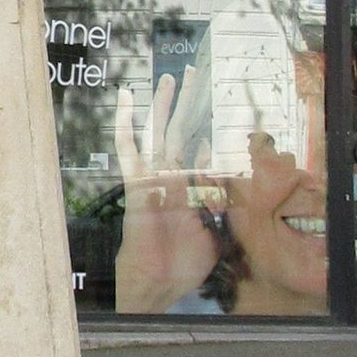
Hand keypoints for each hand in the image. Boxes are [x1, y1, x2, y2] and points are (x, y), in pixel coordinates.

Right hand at [112, 81, 219, 312]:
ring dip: (163, 106)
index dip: (209, 138)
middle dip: (188, 106)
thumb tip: (229, 175)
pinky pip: (128, 147)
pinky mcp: (138, 180)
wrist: (160, 279)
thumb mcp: (218, 229)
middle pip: (180, 133)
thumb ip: (224, 202)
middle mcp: (172, 178)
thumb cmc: (186, 262)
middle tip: (193, 77)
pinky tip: (127, 99)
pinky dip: (126, 122)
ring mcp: (154, 176)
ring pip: (158, 132)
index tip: (217, 120)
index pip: (201, 154)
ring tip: (169, 79)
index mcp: (190, 189)